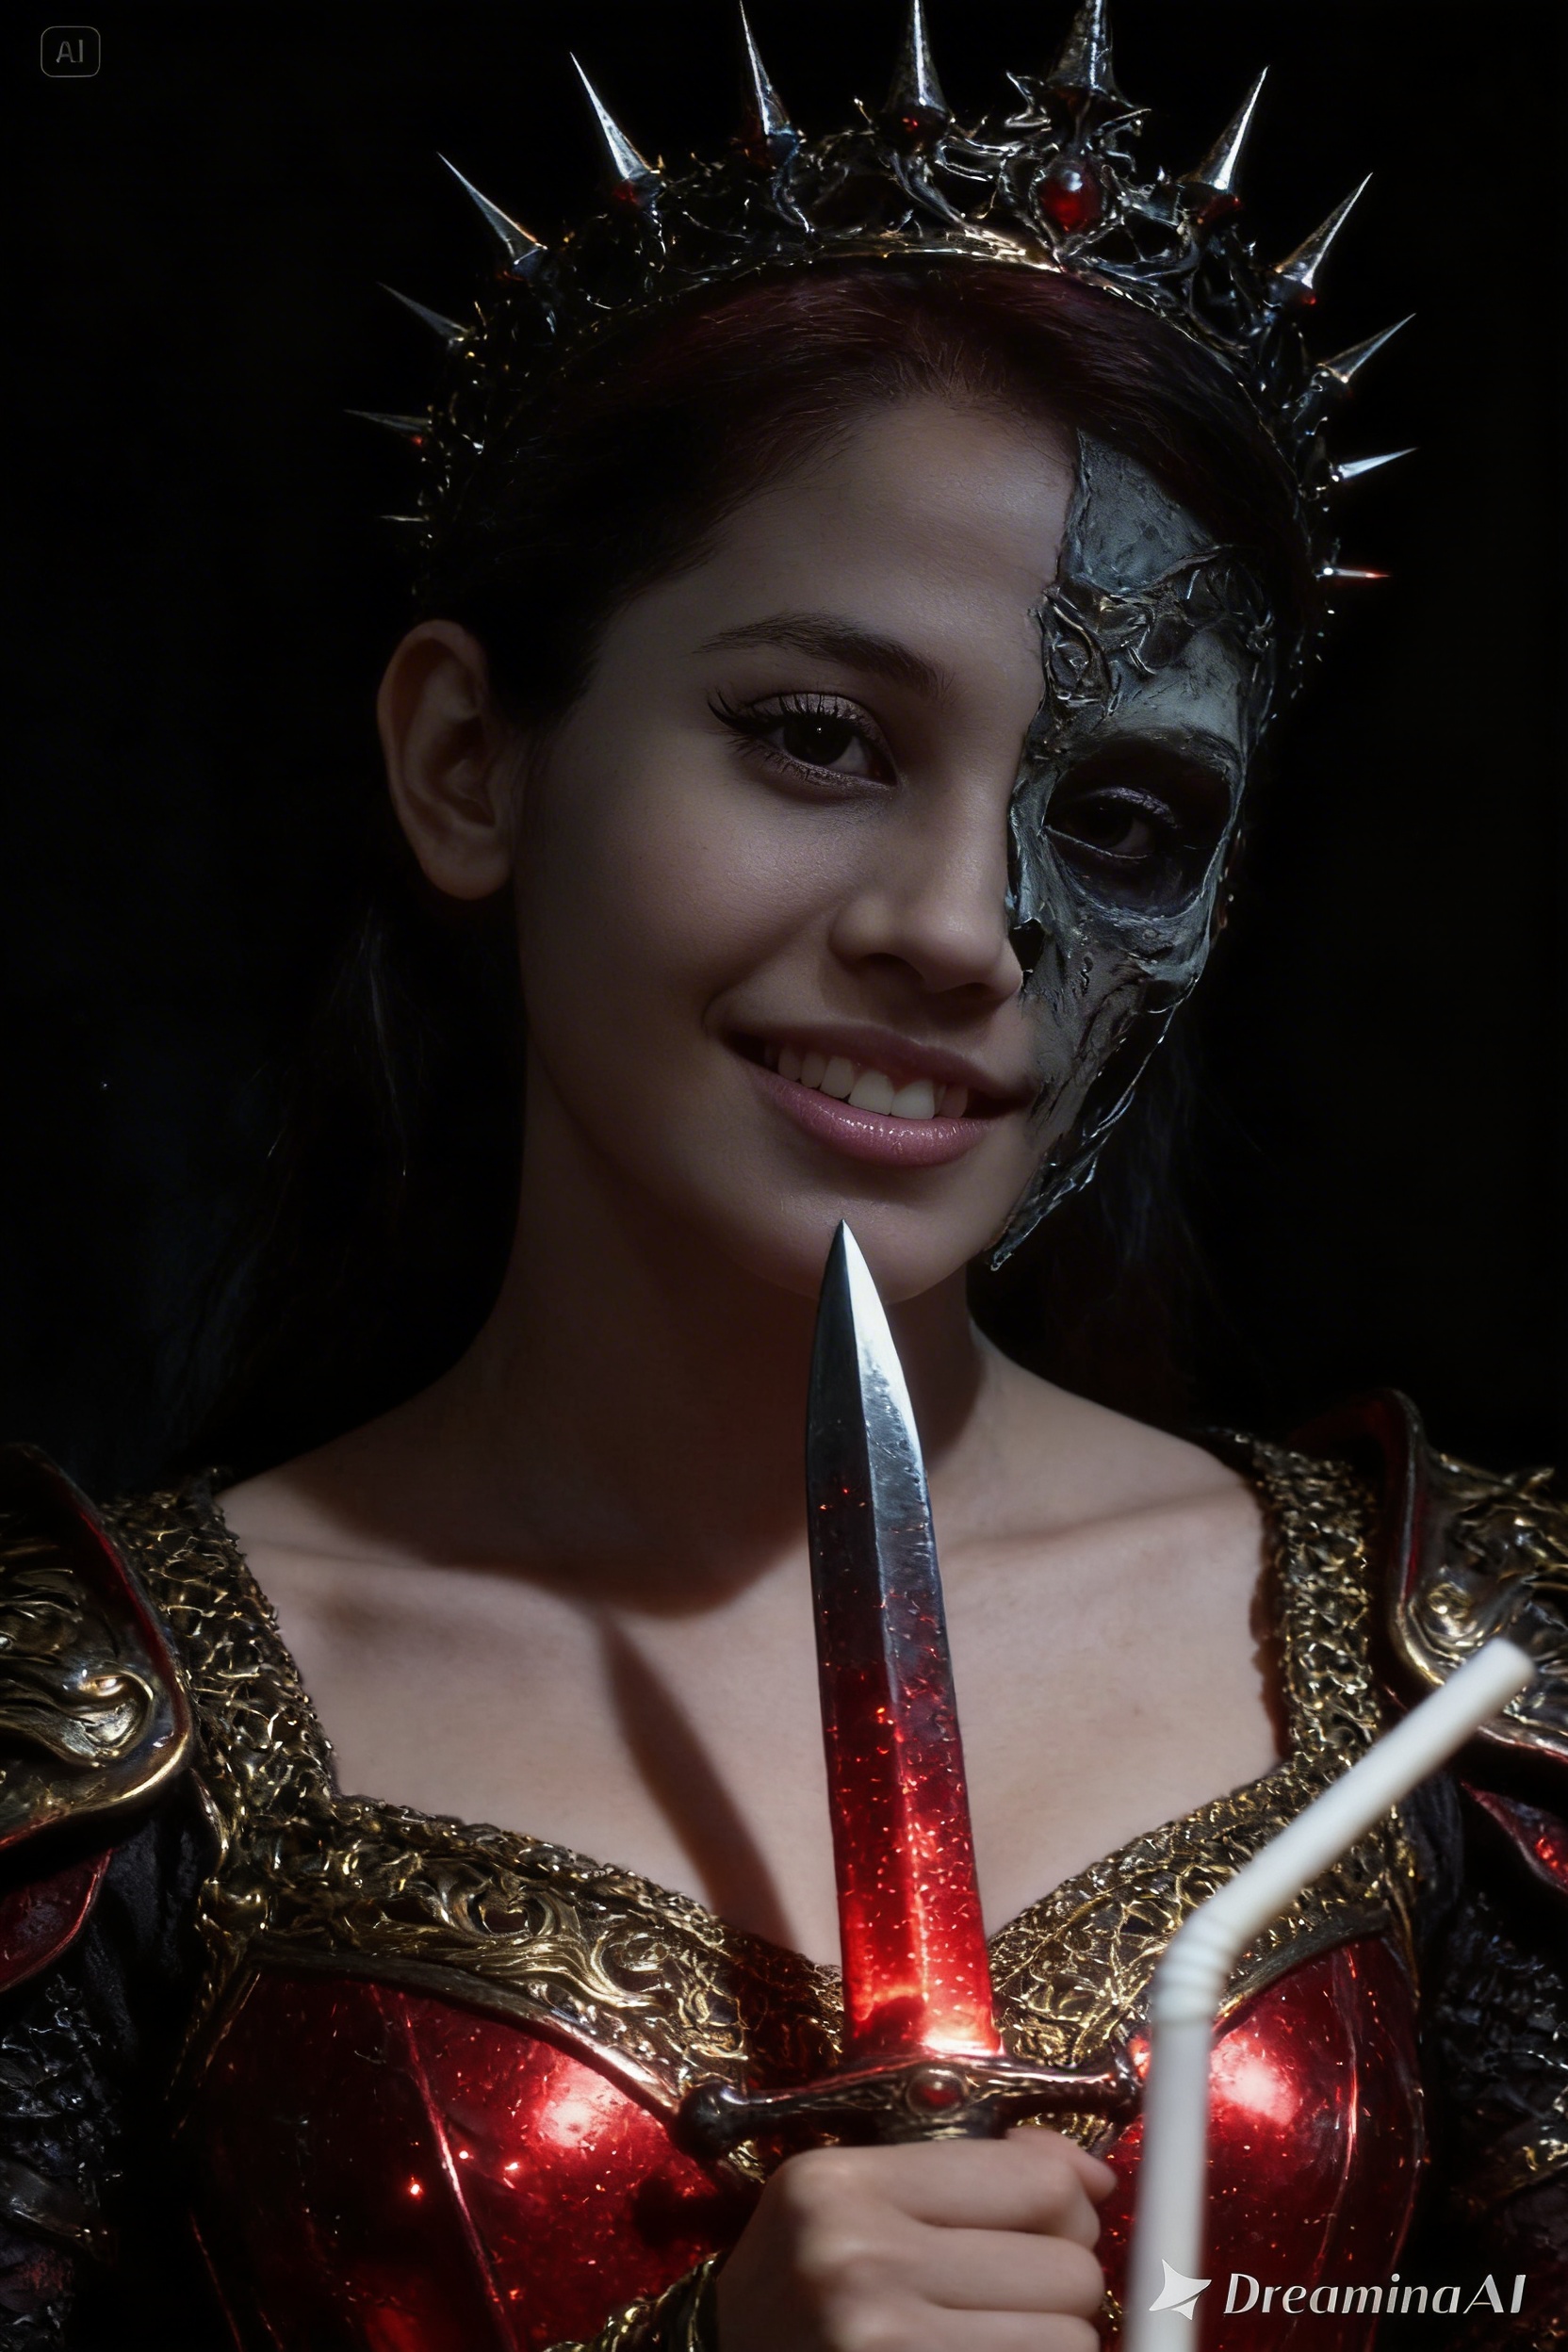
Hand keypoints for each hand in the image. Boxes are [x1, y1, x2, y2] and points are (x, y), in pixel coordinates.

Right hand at [714, 2125, 1113, 2350]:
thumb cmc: (802, 2289)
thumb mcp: (854, 2200)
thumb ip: (968, 2171)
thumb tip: (1091, 2177)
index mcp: (841, 2186)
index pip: (1036, 2182)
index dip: (1068, 2204)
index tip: (1054, 2222)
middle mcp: (858, 2265)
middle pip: (1068, 2269)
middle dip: (1060, 2285)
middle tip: (1008, 2294)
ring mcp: (883, 2347)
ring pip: (1070, 2340)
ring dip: (1049, 2343)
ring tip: (986, 2336)